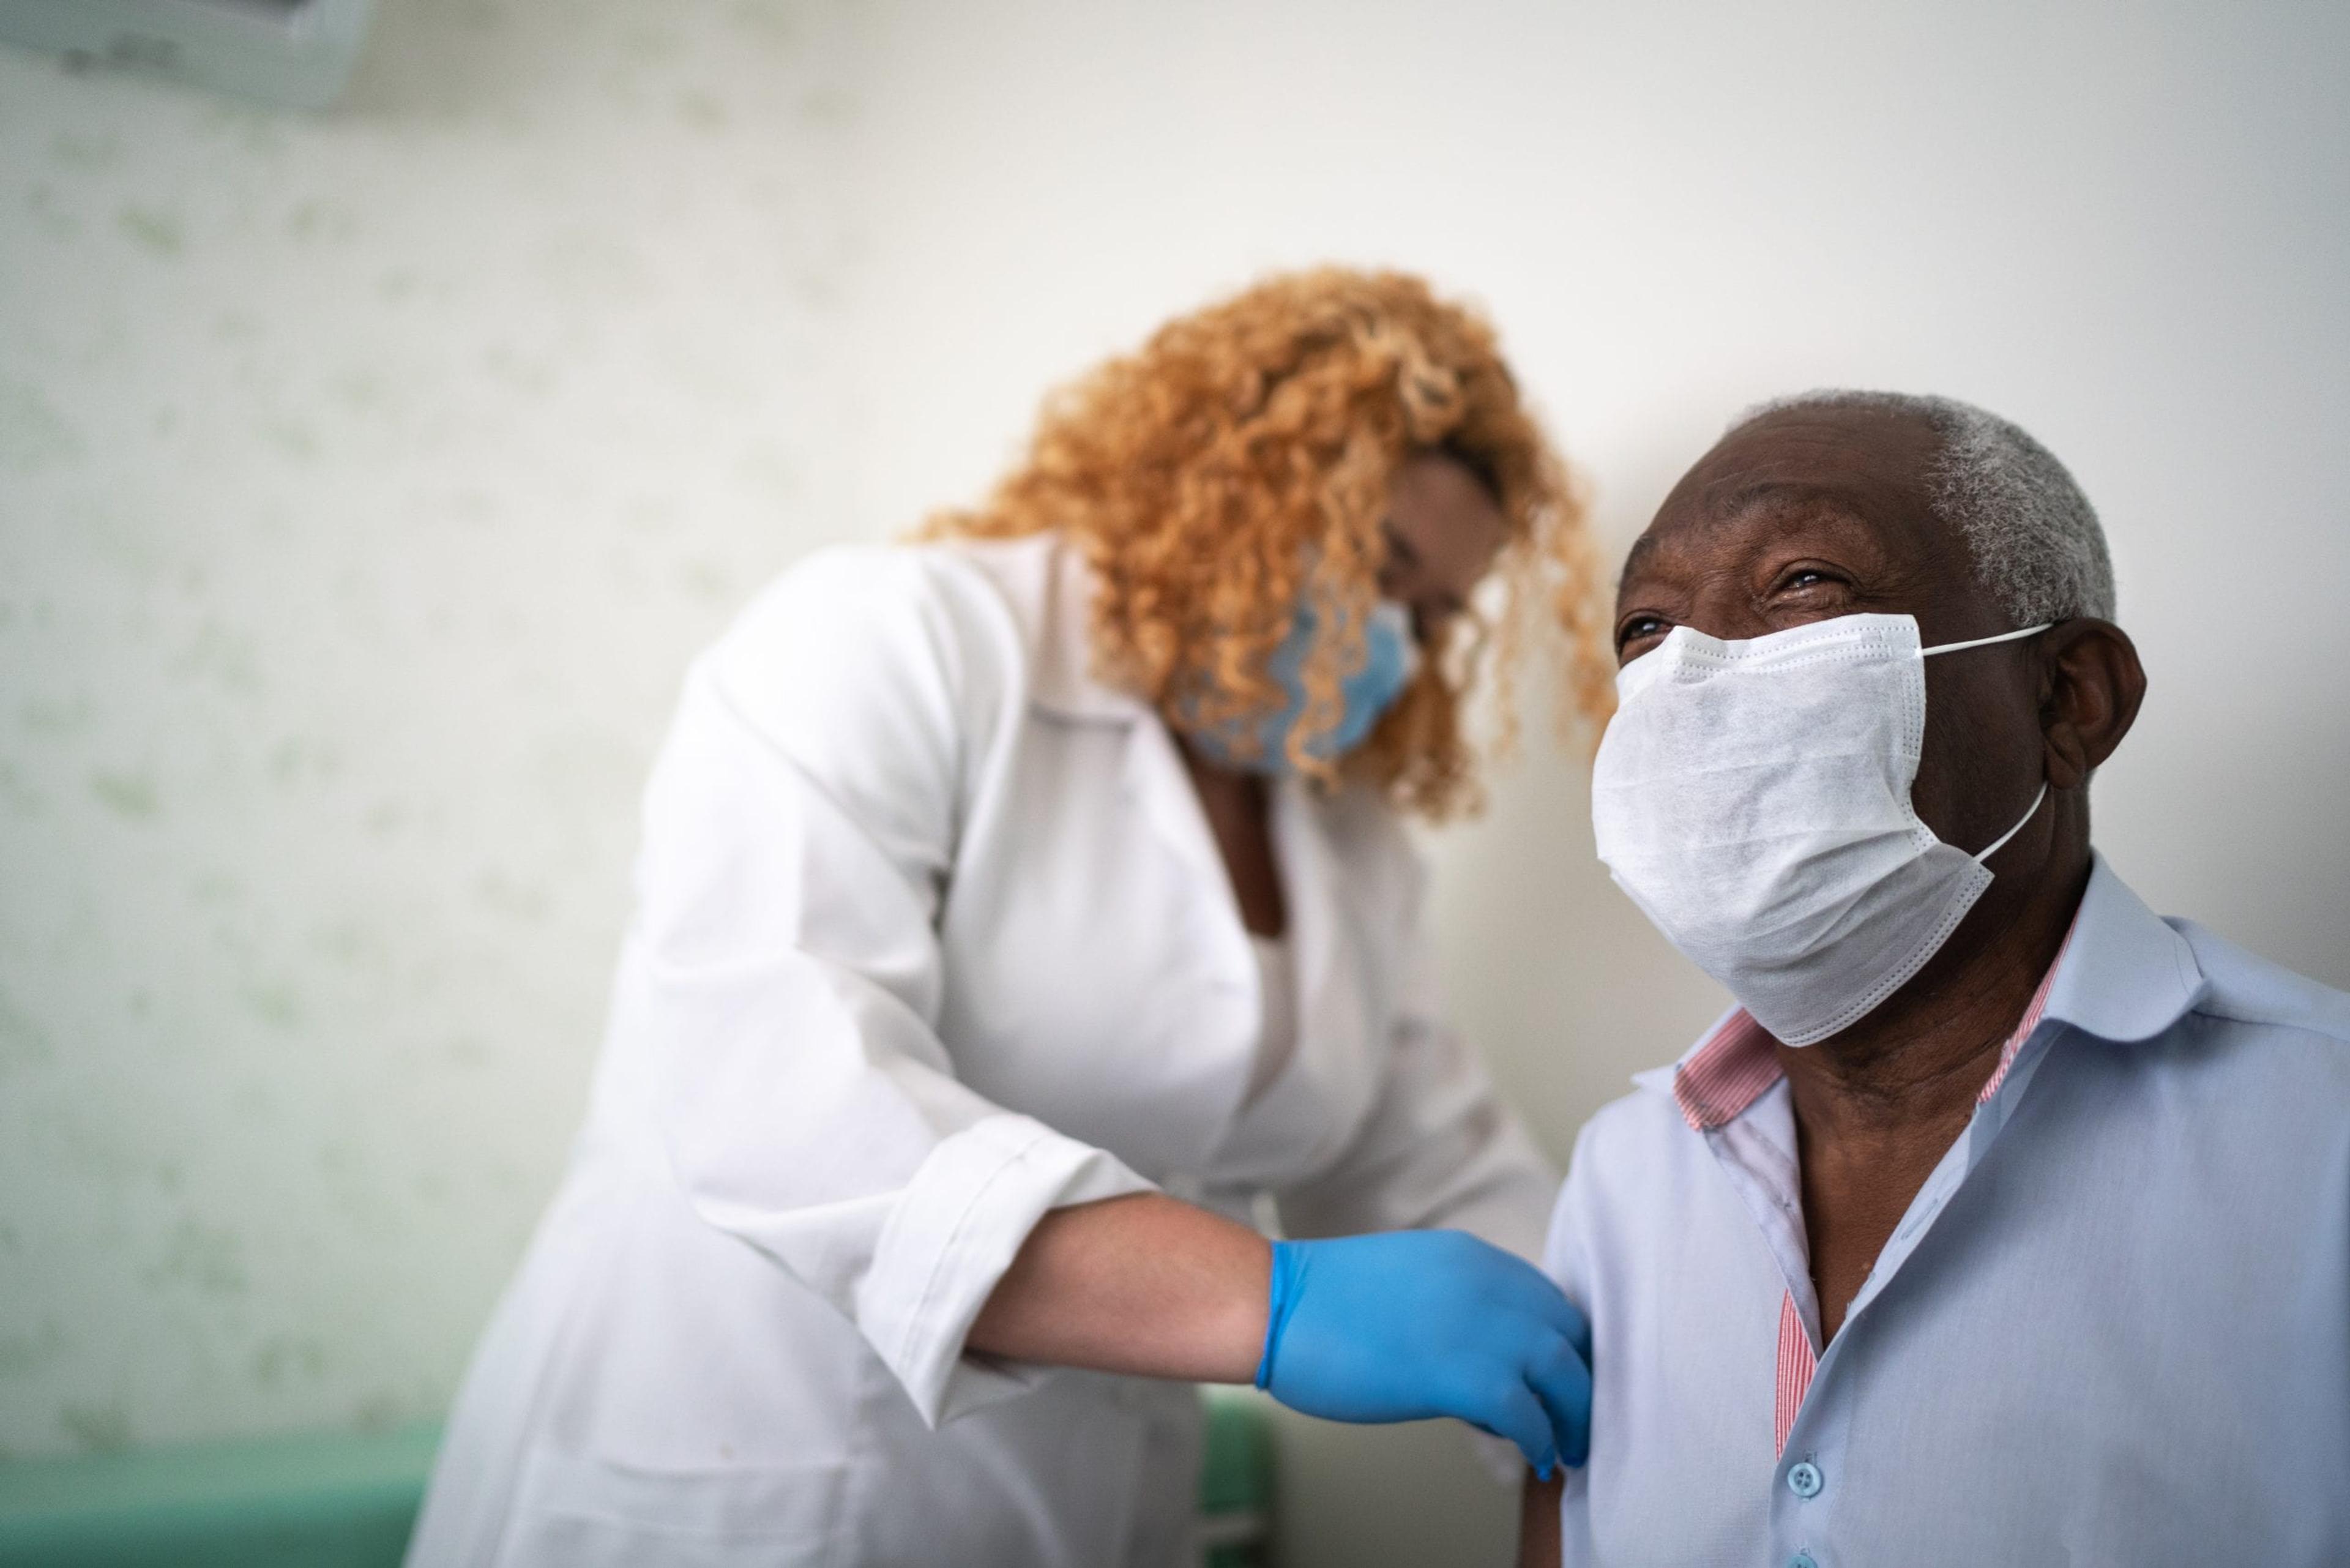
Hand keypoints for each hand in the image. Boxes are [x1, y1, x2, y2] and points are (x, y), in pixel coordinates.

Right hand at [1254, 1230, 1591, 1474]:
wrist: (1276, 1306)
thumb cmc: (1323, 1303)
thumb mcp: (1410, 1277)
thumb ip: (1456, 1299)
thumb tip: (1485, 1352)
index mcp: (1471, 1257)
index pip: (1548, 1299)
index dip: (1565, 1343)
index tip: (1563, 1378)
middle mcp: (1486, 1282)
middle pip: (1569, 1331)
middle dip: (1582, 1378)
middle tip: (1578, 1416)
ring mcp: (1478, 1326)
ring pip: (1564, 1371)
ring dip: (1574, 1415)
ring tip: (1569, 1447)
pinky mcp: (1460, 1374)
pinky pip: (1529, 1414)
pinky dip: (1541, 1440)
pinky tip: (1536, 1458)